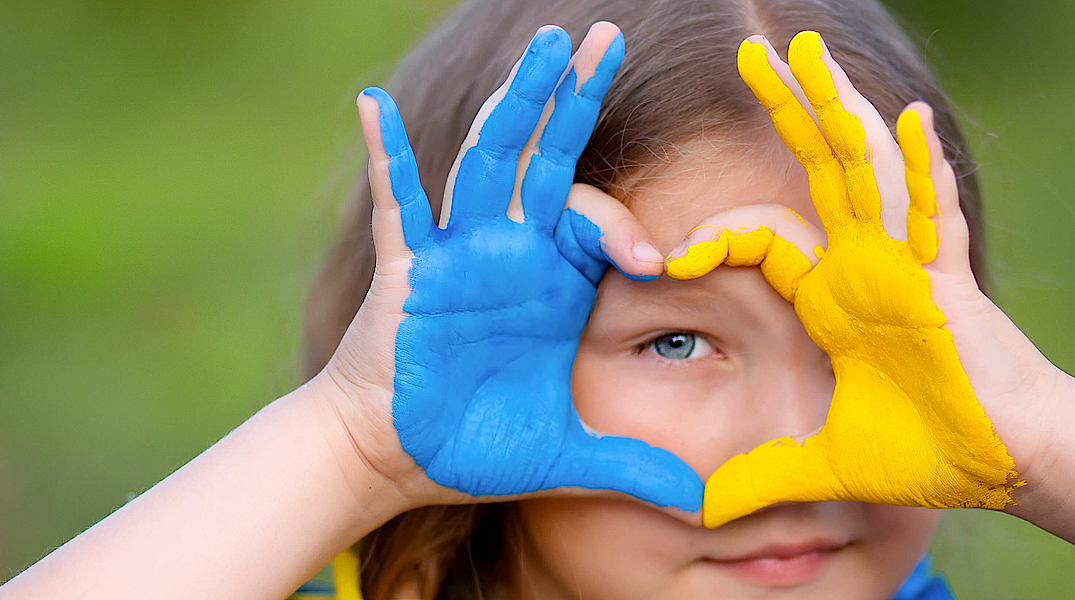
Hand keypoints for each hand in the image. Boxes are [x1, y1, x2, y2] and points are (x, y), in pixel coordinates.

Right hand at [329, 23, 703, 510]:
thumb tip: (703, 504)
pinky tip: (371, 102)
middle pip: (546, 155)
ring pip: (489, 160)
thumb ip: (633, 466)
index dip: (629, 227)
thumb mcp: (569, 456)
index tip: (655, 261)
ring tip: (545, 44)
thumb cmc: (473, 447)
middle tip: (602, 33)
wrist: (394, 464)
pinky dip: (386, 156)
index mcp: (549, 280)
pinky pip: (397, 207)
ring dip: (517, 102)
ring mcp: (455, 254)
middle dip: (574, 95)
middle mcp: (506, 251)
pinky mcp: (407, 273)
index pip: (597, 217)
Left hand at [668, 32, 1062, 526]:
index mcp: (834, 296)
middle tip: (757, 51)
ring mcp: (912, 266)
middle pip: (819, 169)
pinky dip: (922, 171)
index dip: (713, 239)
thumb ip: (767, 476)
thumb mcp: (827, 466)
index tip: (664, 261)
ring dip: (841, 111)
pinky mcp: (951, 284)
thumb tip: (704, 510)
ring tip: (812, 53)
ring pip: (869, 172)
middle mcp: (868, 265)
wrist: (1009, 463)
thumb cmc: (931, 453)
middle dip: (788, 108)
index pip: (762, 238)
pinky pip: (935, 217)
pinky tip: (910, 120)